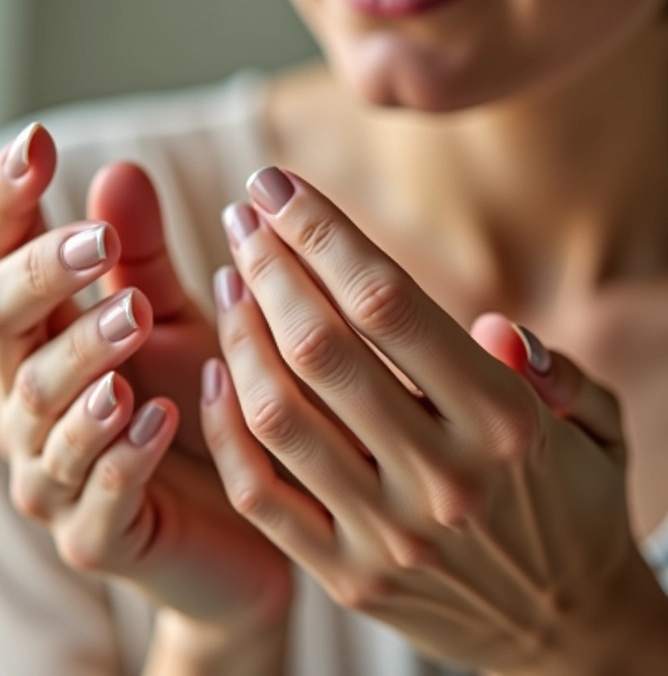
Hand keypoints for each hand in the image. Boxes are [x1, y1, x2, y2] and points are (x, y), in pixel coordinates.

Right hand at [0, 125, 291, 639]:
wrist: (238, 517)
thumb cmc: (199, 406)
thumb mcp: (176, 323)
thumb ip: (145, 261)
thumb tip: (119, 169)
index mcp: (45, 340)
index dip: (5, 204)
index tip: (36, 144)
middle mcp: (31, 401)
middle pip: (3, 324)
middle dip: (46, 277)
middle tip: (102, 243)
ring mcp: (54, 472)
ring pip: (45, 410)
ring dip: (85, 361)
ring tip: (130, 323)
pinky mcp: (97, 535)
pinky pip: (98, 495)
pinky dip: (123, 454)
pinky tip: (158, 417)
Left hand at [203, 166, 666, 673]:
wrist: (568, 635)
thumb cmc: (579, 507)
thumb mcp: (600, 427)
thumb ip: (554, 369)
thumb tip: (490, 323)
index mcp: (504, 422)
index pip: (388, 302)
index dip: (323, 232)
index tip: (277, 185)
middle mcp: (441, 476)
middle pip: (321, 347)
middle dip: (268, 264)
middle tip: (240, 216)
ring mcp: (387, 534)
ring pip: (279, 414)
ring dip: (240, 333)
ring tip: (227, 278)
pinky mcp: (349, 577)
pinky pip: (263, 495)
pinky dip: (227, 428)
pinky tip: (216, 370)